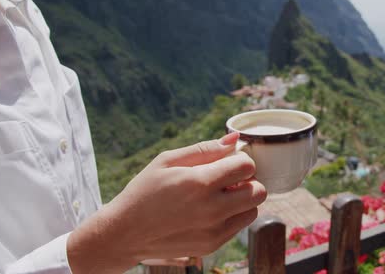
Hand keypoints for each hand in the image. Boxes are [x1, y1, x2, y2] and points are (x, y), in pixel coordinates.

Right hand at [67, 132, 265, 273]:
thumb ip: (205, 149)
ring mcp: (214, 231)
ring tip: (220, 196)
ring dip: (243, 200)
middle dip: (249, 181)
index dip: (240, 160)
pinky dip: (232, 216)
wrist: (125, 233)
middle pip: (259, 191)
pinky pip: (239, 226)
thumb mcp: (168, 161)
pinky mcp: (212, 245)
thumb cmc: (145, 191)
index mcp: (200, 183)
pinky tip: (210, 211)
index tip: (227, 162)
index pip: (247, 166)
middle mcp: (212, 209)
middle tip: (228, 179)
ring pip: (253, 210)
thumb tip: (234, 138)